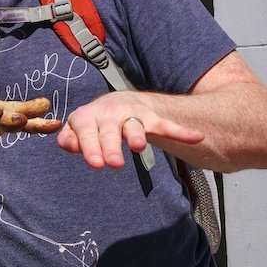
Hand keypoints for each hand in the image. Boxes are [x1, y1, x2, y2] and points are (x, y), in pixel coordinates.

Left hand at [56, 91, 204, 168]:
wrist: (117, 102)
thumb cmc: (93, 124)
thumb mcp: (78, 130)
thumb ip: (69, 139)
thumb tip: (69, 144)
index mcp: (87, 117)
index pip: (86, 132)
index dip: (89, 147)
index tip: (96, 164)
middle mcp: (109, 113)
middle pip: (109, 130)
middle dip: (111, 145)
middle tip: (113, 163)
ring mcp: (131, 115)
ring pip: (135, 125)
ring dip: (137, 135)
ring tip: (139, 146)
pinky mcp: (151, 118)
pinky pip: (166, 125)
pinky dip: (181, 131)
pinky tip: (196, 137)